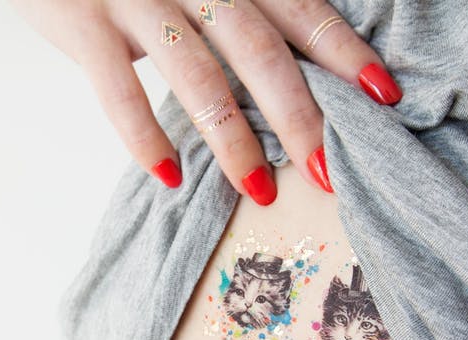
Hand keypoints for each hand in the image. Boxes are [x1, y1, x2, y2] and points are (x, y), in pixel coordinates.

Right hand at [10, 0, 401, 204]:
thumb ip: (244, 11)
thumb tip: (292, 73)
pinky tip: (170, 177)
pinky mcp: (85, 22)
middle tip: (330, 175)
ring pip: (199, 77)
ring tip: (262, 193)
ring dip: (234, 142)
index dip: (344, 55)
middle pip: (261, 53)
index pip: (302, 12)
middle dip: (300, 118)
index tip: (382, 100)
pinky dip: (144, 138)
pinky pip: (117, 90)